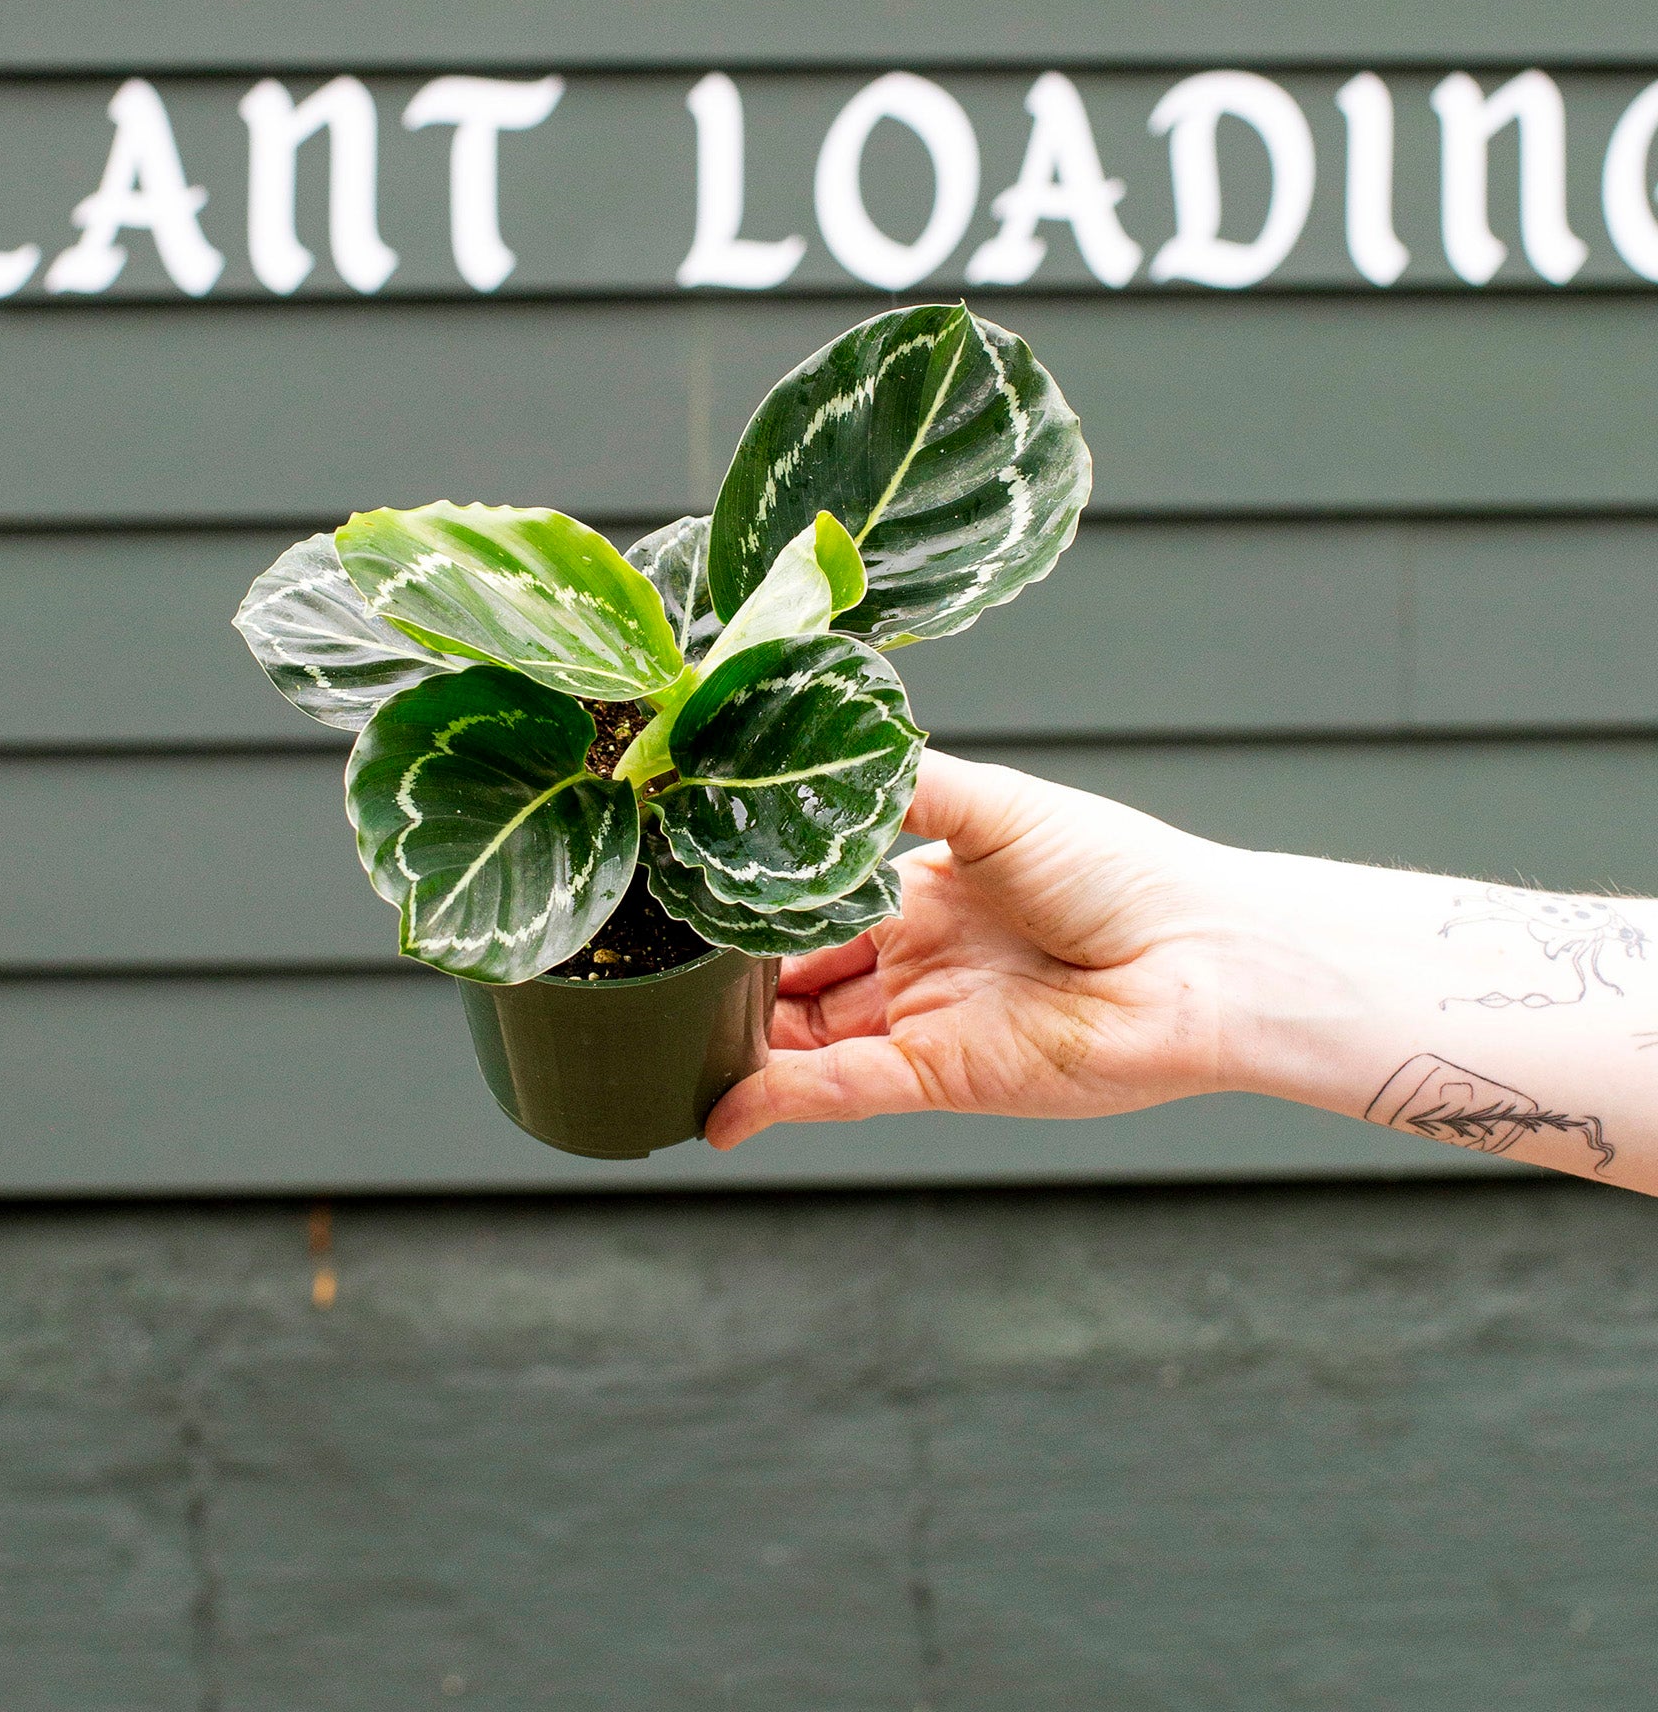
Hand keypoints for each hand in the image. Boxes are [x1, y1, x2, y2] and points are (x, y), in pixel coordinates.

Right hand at [704, 750, 1253, 1149]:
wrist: (1203, 957)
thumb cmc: (1119, 869)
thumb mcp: (995, 804)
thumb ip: (902, 785)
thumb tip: (815, 754)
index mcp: (926, 889)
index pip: (817, 902)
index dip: (757, 906)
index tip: (688, 899)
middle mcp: (919, 959)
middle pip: (802, 977)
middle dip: (735, 982)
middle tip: (657, 976)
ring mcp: (927, 1021)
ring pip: (810, 1039)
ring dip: (745, 1046)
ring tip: (668, 1042)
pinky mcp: (944, 1078)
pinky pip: (843, 1090)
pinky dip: (779, 1101)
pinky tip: (720, 1107)